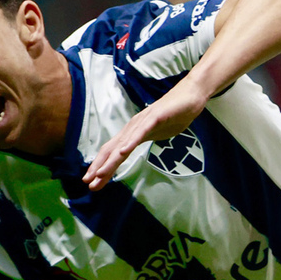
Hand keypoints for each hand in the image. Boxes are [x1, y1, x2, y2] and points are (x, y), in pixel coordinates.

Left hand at [82, 84, 209, 190]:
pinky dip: (131, 143)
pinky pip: (141, 133)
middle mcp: (133, 127)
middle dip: (100, 167)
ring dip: (110, 161)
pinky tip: (123, 152)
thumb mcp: (158, 133)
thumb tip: (137, 146)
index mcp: (133, 132)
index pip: (114, 152)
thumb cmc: (176, 114)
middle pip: (112, 150)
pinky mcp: (155, 118)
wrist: (191, 95)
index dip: (103, 167)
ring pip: (123, 144)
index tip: (93, 182)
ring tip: (99, 174)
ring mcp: (143, 122)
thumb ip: (145, 139)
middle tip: (89, 183)